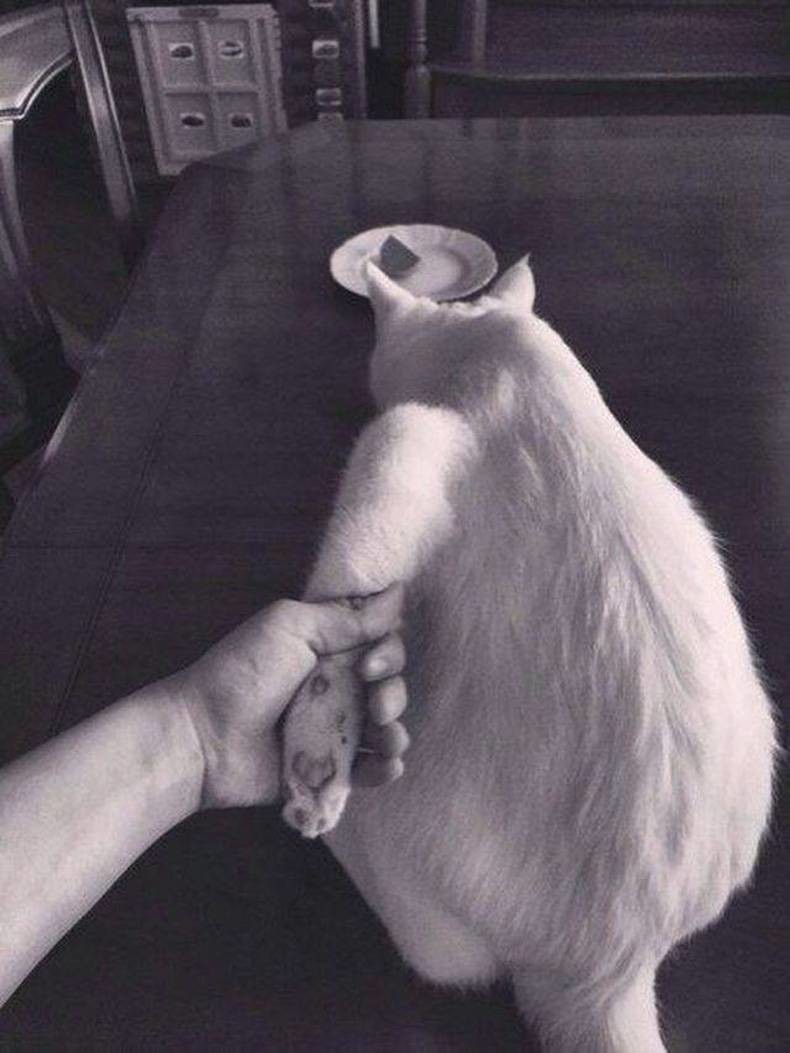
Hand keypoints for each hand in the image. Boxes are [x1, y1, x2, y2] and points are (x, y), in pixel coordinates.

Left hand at [174, 584, 407, 808]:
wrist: (203, 737)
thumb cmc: (241, 673)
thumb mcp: (292, 627)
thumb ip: (347, 618)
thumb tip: (398, 592)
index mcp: (326, 650)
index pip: (380, 645)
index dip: (388, 652)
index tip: (370, 664)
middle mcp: (334, 687)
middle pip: (388, 686)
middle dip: (392, 693)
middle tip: (374, 703)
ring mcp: (331, 730)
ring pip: (385, 728)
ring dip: (394, 730)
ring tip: (383, 735)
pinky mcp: (327, 769)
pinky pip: (368, 769)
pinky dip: (384, 767)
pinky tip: (388, 763)